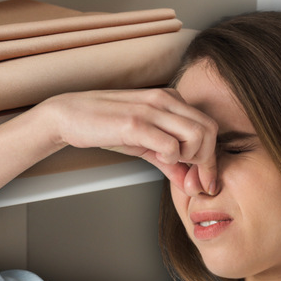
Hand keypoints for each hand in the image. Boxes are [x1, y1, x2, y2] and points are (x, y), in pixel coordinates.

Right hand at [38, 89, 217, 194]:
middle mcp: (165, 99)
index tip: (204, 181)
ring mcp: (151, 109)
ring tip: (172, 166)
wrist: (69, 115)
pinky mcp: (135, 123)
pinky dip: (170, 159)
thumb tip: (188, 181)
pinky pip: (171, 145)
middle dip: (205, 160)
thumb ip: (167, 161)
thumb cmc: (104, 126)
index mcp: (170, 99)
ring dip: (190, 159)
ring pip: (197, 135)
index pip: (208, 126)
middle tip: (191, 178)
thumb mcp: (142, 144)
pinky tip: (157, 159)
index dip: (211, 158)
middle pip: (209, 130)